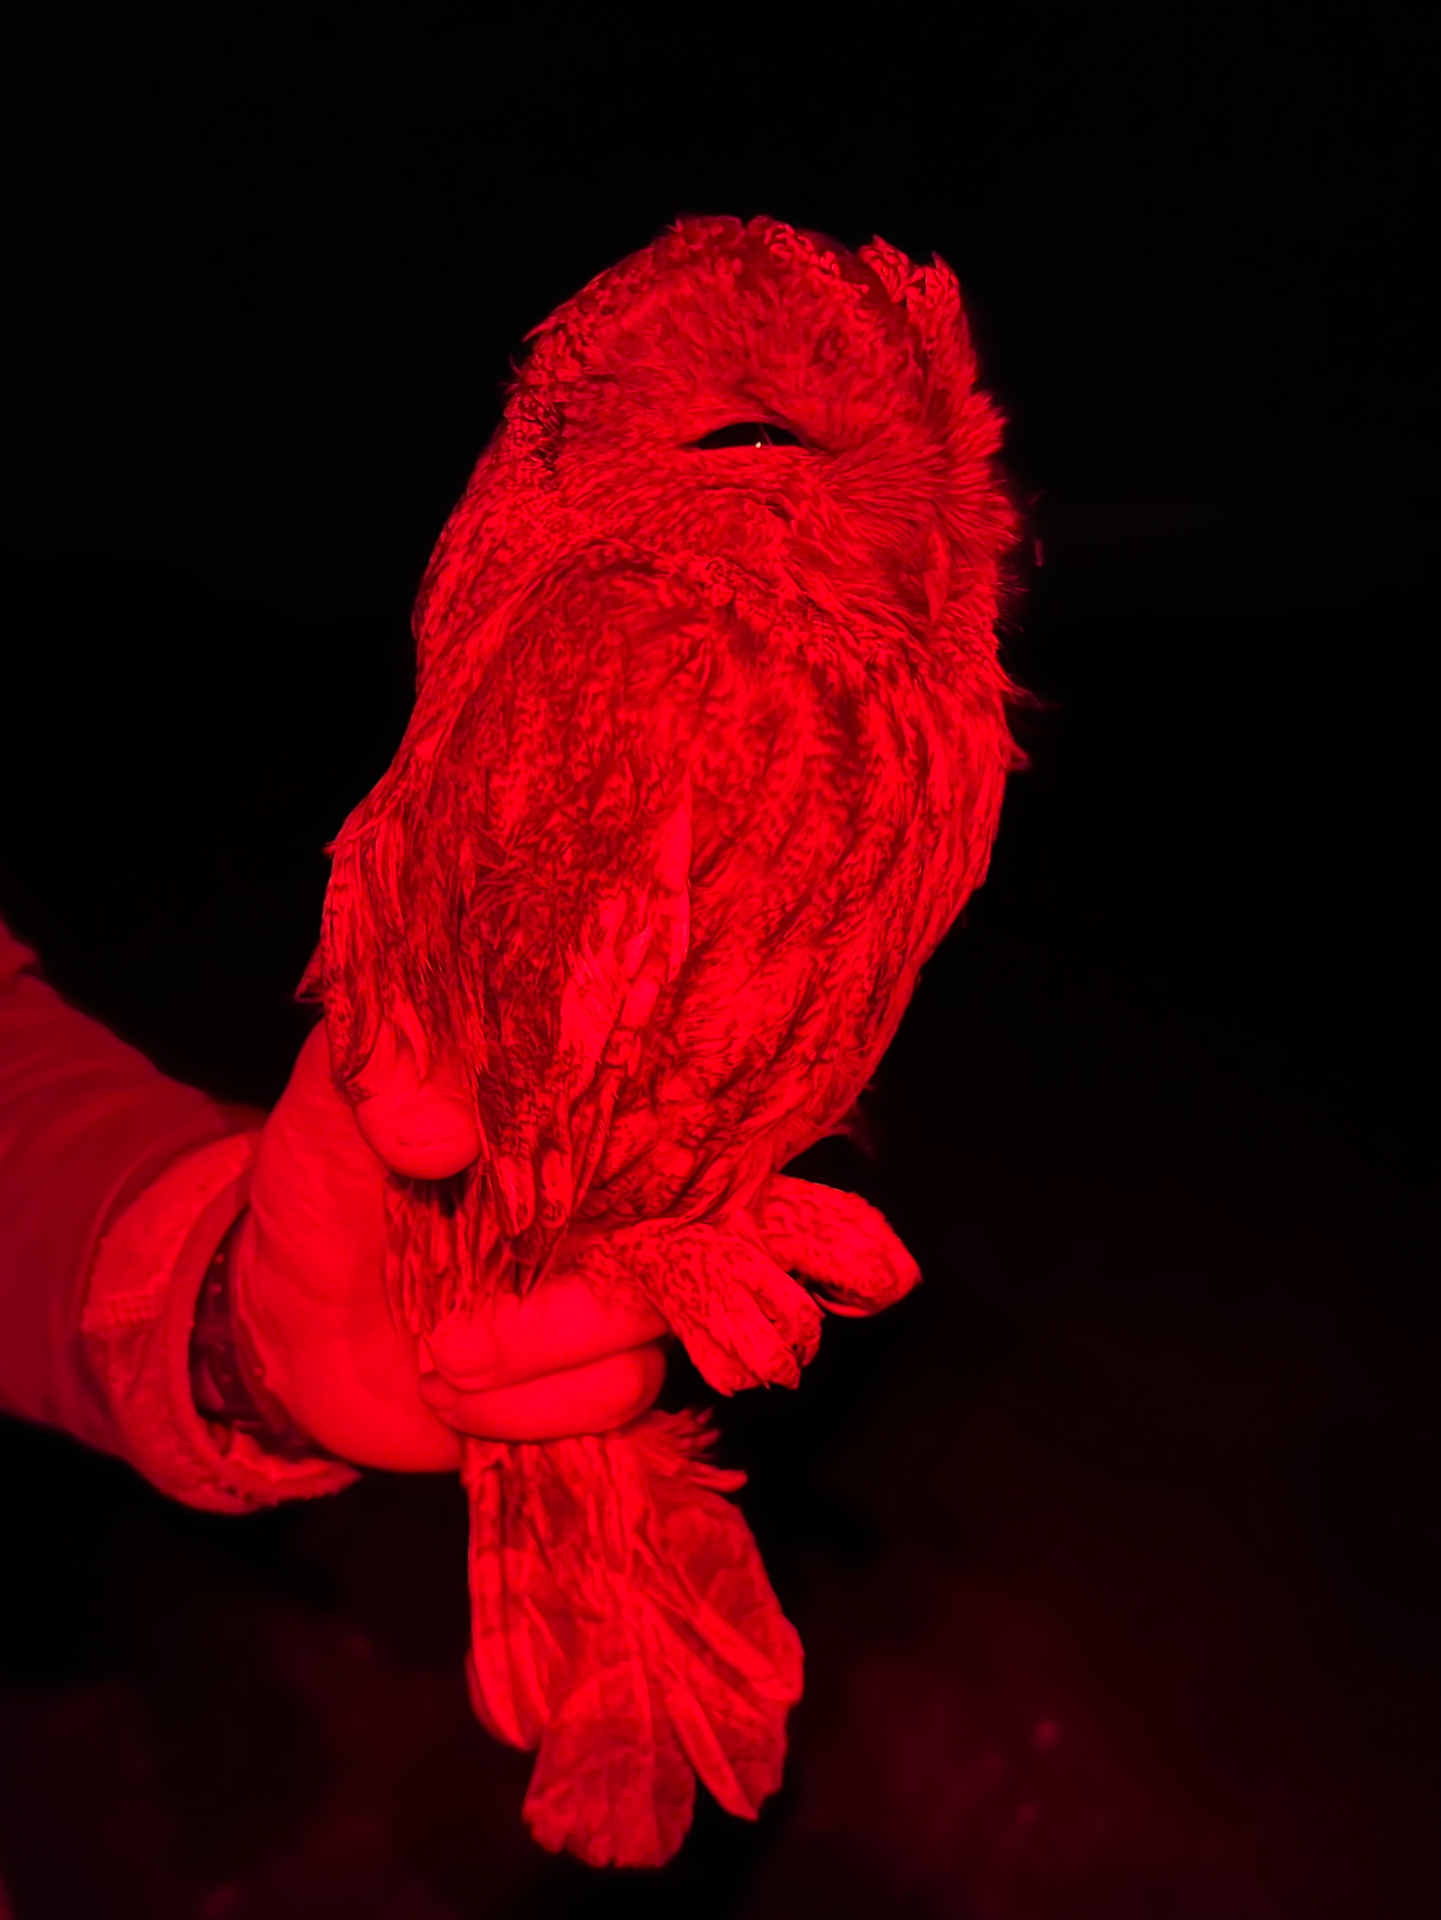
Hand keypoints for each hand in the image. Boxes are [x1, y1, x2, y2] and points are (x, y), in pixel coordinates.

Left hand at [228, 1020, 668, 1469]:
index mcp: (568, 1131)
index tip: (526, 1219)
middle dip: (558, 1327)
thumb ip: (382, 1079)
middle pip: (659, 1272)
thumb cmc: (322, 1189)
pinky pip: (615, 1409)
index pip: (653, 1142)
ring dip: (532, 1382)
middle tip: (449, 1345)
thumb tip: (446, 1135)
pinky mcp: (583, 1379)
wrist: (284, 1314)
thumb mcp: (329, 1106)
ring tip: (436, 1371)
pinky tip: (451, 1402)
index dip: (622, 1182)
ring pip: (638, 1357)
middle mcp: (606, 1216)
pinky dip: (530, 1415)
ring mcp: (602, 1303)